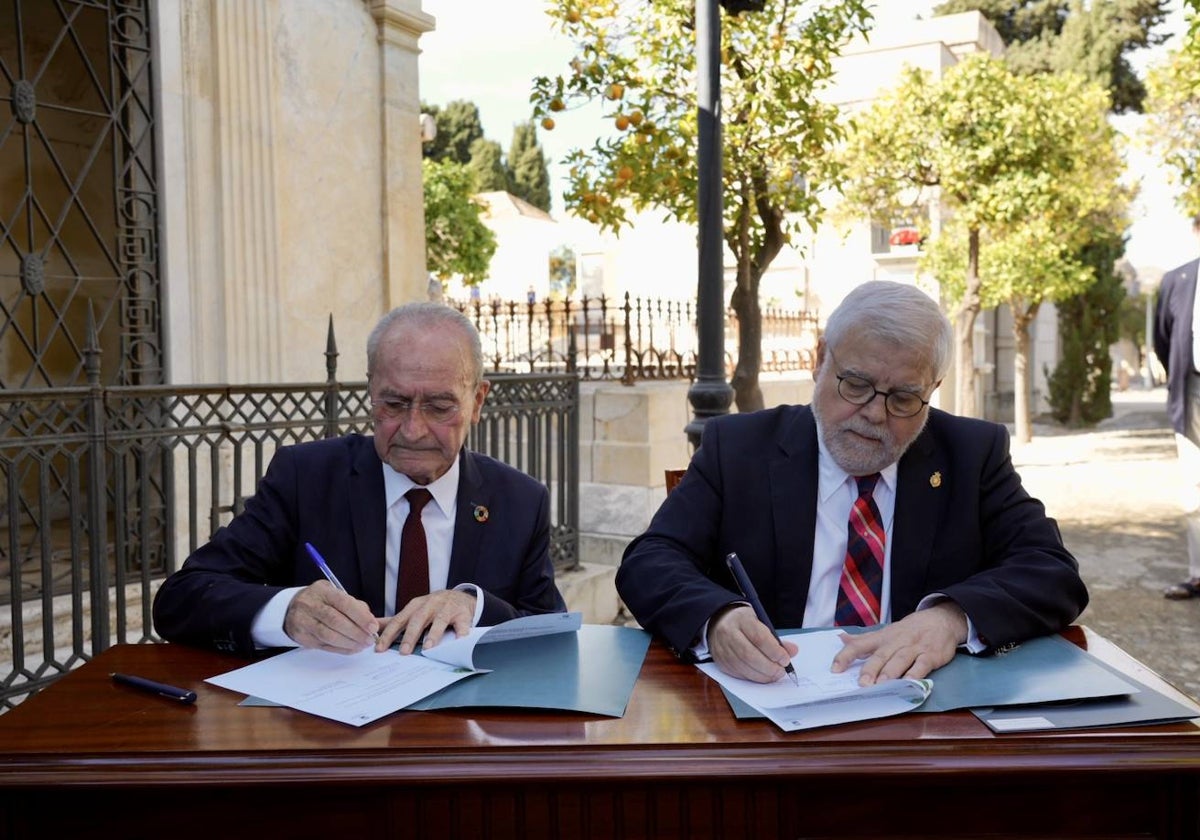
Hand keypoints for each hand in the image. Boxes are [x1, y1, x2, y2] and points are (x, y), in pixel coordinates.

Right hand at [284, 580, 380, 653]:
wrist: (292, 608)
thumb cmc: (320, 601)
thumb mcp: (335, 594)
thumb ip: (353, 604)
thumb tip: (370, 620)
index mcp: (322, 591)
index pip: (343, 603)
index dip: (360, 616)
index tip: (373, 627)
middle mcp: (310, 605)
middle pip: (335, 621)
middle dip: (356, 632)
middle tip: (370, 639)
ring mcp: (304, 622)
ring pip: (329, 636)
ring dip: (349, 643)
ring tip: (363, 644)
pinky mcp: (303, 637)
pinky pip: (324, 646)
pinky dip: (341, 649)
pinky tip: (352, 648)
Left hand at [376, 589, 477, 653]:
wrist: (460, 598)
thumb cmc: (433, 608)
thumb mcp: (413, 611)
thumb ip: (395, 621)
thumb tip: (372, 628)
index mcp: (415, 606)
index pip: (399, 620)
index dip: (389, 634)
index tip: (380, 649)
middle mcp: (430, 604)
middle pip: (418, 619)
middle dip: (410, 635)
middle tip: (404, 652)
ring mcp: (447, 608)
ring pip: (439, 620)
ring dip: (433, 634)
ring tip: (428, 648)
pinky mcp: (463, 613)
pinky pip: (462, 623)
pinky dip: (461, 632)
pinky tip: (458, 641)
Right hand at [708, 604, 798, 683]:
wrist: (719, 622)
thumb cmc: (744, 623)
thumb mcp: (760, 622)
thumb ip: (776, 638)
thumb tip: (792, 651)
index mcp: (741, 620)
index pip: (759, 638)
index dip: (774, 651)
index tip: (785, 659)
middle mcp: (728, 633)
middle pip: (749, 655)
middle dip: (769, 667)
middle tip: (781, 671)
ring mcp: (722, 649)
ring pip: (743, 667)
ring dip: (762, 675)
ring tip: (774, 675)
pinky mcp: (720, 662)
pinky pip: (738, 674)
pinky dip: (753, 678)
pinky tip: (762, 676)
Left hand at [830, 601, 967, 685]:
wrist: (942, 620)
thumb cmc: (909, 630)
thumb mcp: (885, 632)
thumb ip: (864, 639)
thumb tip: (841, 638)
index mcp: (882, 637)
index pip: (860, 645)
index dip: (846, 656)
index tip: (834, 669)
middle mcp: (896, 642)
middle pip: (881, 655)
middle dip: (870, 669)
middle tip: (862, 683)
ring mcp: (914, 648)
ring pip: (900, 659)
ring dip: (890, 672)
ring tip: (881, 685)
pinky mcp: (931, 655)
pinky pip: (923, 665)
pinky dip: (916, 674)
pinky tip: (910, 683)